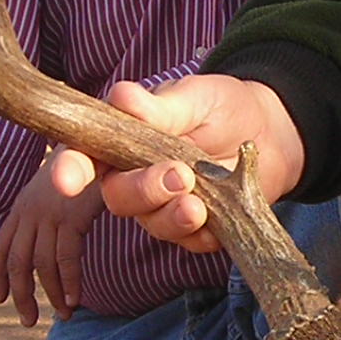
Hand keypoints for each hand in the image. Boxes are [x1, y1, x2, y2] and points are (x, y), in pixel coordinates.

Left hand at [0, 149, 105, 325]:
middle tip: (28, 320)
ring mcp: (50, 213)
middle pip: (17, 262)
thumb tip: (47, 233)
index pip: (2, 244)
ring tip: (63, 314)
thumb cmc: (87, 160)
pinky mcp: (72, 216)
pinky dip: (70, 283)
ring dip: (51, 295)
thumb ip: (48, 207)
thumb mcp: (59, 183)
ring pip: (41, 266)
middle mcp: (31, 209)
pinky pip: (66, 259)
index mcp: (23, 203)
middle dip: (21, 296)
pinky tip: (75, 300)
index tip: (0, 299)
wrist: (103, 137)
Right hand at [81, 75, 304, 253]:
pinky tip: (220, 216)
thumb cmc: (223, 107)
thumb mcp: (196, 97)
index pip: (84, 156)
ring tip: (199, 203)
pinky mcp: (194, 230)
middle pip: (118, 197)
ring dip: (172, 216)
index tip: (67, 181)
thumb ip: (161, 106)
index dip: (69, 170)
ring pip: (151, 224)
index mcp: (122, 140)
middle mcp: (134, 177)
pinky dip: (204, 232)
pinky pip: (189, 242)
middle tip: (179, 174)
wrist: (272, 132)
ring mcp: (162, 207)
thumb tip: (122, 97)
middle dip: (143, 191)